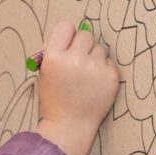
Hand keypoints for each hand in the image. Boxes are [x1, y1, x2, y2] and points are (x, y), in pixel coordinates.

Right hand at [35, 20, 119, 154]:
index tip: (67, 46)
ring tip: (85, 78)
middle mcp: (74, 59)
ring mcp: (94, 68)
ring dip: (93, 59)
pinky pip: (108, 62)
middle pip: (85, 35)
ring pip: (99, 48)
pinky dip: (102, 71)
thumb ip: (54, 53)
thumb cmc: (55, 100)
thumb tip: (68, 38)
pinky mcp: (111, 76)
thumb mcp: (44, 74)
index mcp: (54, 58)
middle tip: (77, 64)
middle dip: (81, 47)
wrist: (69, 126)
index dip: (66, 36)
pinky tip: (94, 85)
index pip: (65, 27)